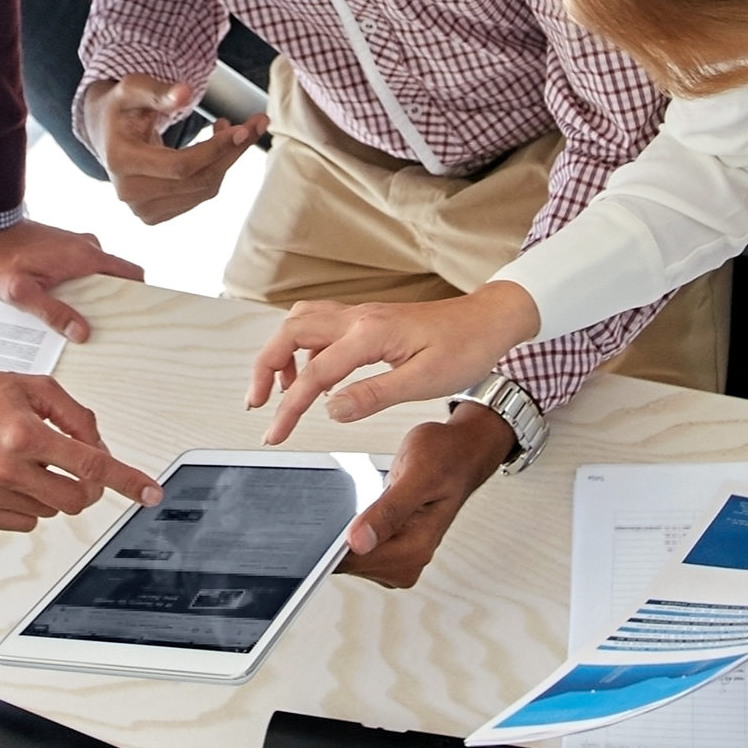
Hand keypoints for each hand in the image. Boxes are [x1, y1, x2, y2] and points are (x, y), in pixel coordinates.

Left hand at [0, 219, 143, 340]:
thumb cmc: (0, 260)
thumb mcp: (21, 293)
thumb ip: (52, 312)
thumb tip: (83, 333)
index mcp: (86, 257)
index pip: (132, 274)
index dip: (139, 296)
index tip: (136, 318)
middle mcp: (88, 248)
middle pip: (117, 279)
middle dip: (114, 302)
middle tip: (104, 329)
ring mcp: (78, 246)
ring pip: (100, 276)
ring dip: (95, 295)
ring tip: (83, 321)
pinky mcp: (67, 248)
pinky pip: (85, 270)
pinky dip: (83, 286)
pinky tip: (67, 303)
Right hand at [0, 348, 160, 531]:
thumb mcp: (34, 388)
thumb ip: (77, 417)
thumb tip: (101, 450)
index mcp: (24, 434)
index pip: (91, 465)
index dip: (127, 481)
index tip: (150, 493)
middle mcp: (6, 468)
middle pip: (77, 498)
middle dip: (86, 484)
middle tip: (74, 465)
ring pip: (51, 511)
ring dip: (52, 489)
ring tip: (25, 460)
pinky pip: (26, 521)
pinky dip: (28, 503)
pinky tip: (8, 477)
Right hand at [93, 75, 266, 224]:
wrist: (107, 134)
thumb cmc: (122, 108)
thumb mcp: (133, 89)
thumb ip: (158, 92)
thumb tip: (185, 93)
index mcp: (121, 161)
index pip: (180, 165)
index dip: (216, 149)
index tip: (244, 129)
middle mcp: (130, 193)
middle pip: (198, 179)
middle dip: (232, 151)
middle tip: (255, 124)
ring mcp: (142, 210)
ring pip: (204, 189)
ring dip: (227, 159)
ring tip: (230, 129)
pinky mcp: (155, 216)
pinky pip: (199, 196)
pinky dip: (215, 171)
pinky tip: (214, 149)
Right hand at [247, 285, 538, 444]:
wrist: (490, 320)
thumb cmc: (464, 349)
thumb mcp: (424, 382)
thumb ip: (373, 395)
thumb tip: (331, 410)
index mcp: (370, 334)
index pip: (315, 373)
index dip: (289, 407)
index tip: (275, 433)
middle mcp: (358, 317)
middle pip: (291, 332)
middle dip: (264, 367)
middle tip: (257, 405)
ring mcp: (361, 314)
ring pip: (301, 322)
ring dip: (281, 353)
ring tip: (281, 391)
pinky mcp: (367, 319)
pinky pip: (320, 324)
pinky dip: (304, 347)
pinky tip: (316, 375)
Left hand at [338, 405, 513, 587]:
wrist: (462, 451)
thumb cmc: (447, 457)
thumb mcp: (416, 474)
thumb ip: (388, 511)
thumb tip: (358, 542)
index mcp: (416, 548)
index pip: (356, 561)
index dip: (332, 542)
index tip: (323, 522)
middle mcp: (409, 561)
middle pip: (349, 561)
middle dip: (339, 531)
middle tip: (354, 496)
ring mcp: (400, 557)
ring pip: (349, 554)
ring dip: (344, 527)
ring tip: (365, 497)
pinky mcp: (391, 549)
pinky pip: (356, 545)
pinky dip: (351, 525)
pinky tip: (364, 504)